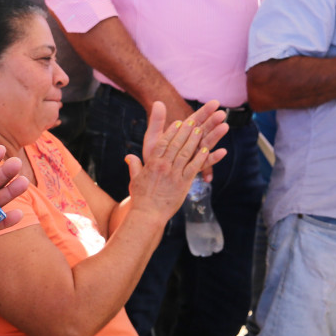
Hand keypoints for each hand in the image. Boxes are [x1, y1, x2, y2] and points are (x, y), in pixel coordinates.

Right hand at [124, 101, 227, 219]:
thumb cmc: (141, 198)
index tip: (178, 123)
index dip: (171, 132)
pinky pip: (193, 168)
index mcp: (152, 164)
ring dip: (194, 141)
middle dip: (185, 132)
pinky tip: (206, 150)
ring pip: (186, 153)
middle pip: (176, 145)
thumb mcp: (134, 180)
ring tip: (201, 130)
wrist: (148, 214)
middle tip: (193, 121)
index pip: (163, 143)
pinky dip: (200, 158)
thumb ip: (134, 166)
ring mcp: (174, 175)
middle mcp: (164, 167)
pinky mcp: (183, 184)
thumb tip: (129, 157)